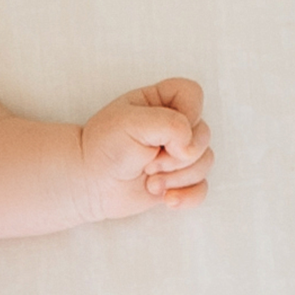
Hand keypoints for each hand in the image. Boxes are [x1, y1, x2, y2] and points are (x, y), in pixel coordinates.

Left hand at [80, 78, 212, 217]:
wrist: (89, 184)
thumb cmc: (103, 148)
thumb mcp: (131, 123)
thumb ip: (170, 124)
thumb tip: (190, 149)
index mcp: (160, 102)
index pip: (193, 94)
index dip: (187, 113)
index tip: (162, 131)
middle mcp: (174, 125)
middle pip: (203, 134)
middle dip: (176, 155)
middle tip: (147, 162)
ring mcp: (178, 153)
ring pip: (205, 162)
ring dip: (177, 177)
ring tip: (149, 181)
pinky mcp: (178, 180)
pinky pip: (201, 188)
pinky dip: (187, 196)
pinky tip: (167, 200)